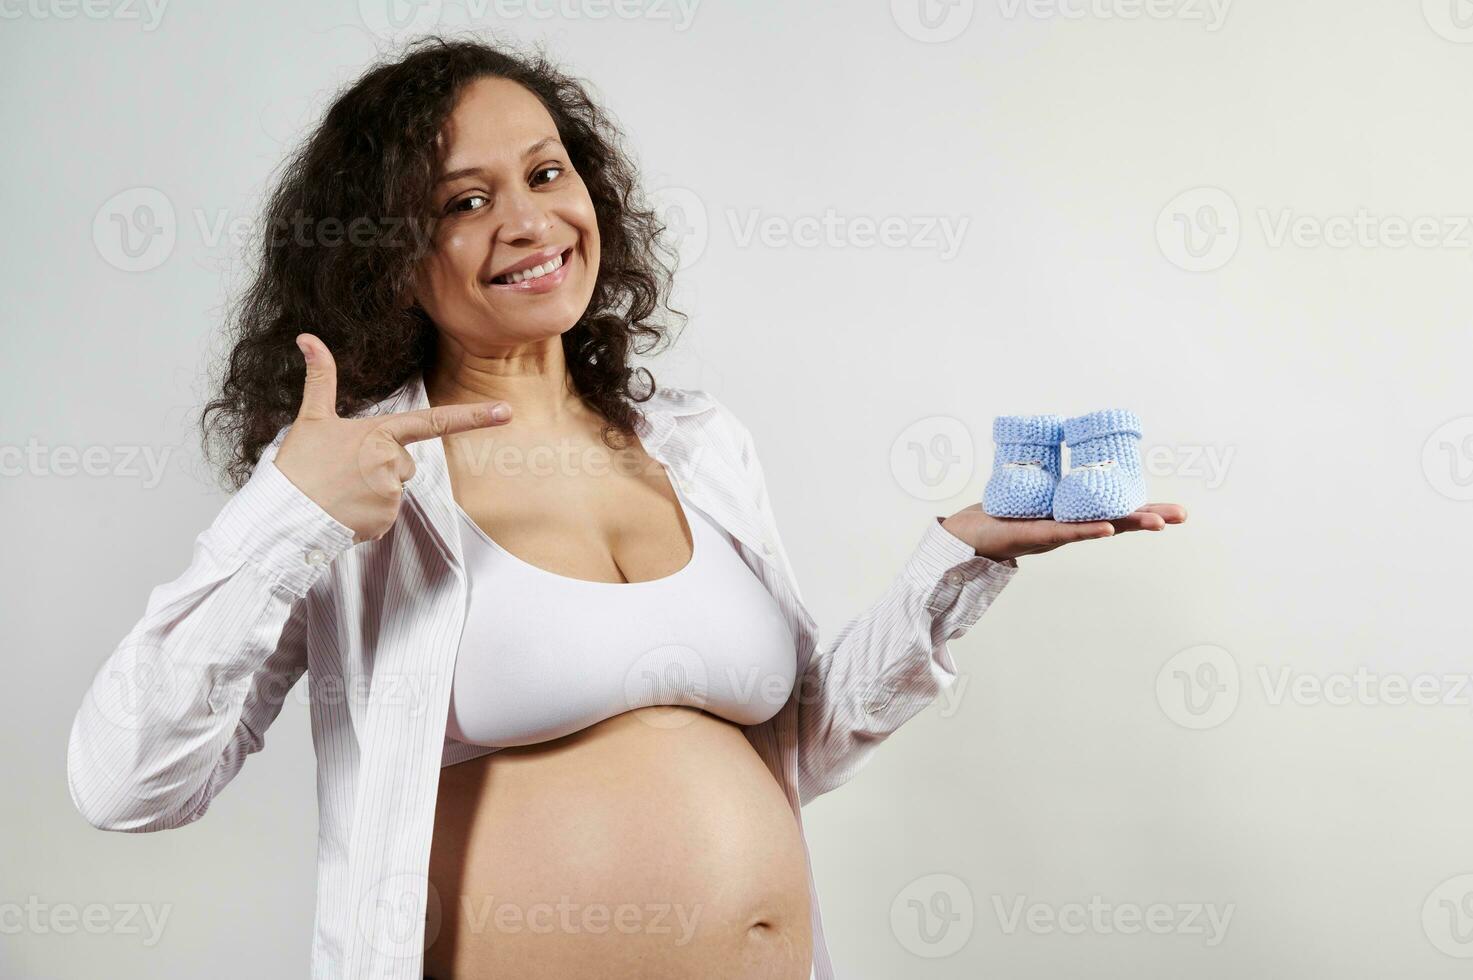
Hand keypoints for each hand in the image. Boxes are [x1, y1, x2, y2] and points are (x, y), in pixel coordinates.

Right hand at [274, 333, 512, 543]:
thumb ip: (320, 378)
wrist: (284, 515)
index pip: (435, 421)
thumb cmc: (299, 465)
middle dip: (380, 466)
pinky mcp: (386, 521)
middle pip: (404, 462)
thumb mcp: (311, 417)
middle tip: (344, 472)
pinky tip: (345, 510)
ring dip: (372, 490)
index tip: (506, 411)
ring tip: (341, 491)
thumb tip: (307, 337)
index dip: (474, 416)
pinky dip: (367, 514)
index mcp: (381, 434)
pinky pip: (386, 514)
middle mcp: (393, 463)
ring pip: (394, 487)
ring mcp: (392, 494)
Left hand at [939, 502, 1186, 562]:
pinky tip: (1108, 528)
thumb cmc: (1001, 515)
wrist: (969, 533)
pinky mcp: (1036, 534)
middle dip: (1150, 517)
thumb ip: (1052, 485)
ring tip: (1158, 522)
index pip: (1116, 511)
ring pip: (1100, 527)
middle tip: (1182, 516)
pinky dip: (1088, 529)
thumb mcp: (1034, 496)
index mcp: (1075, 516)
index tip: (1175, 509)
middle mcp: (1072, 527)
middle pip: (1117, 520)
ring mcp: (1058, 533)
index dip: (1144, 509)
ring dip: (1128, 524)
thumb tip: (1062, 453)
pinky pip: (1067, 531)